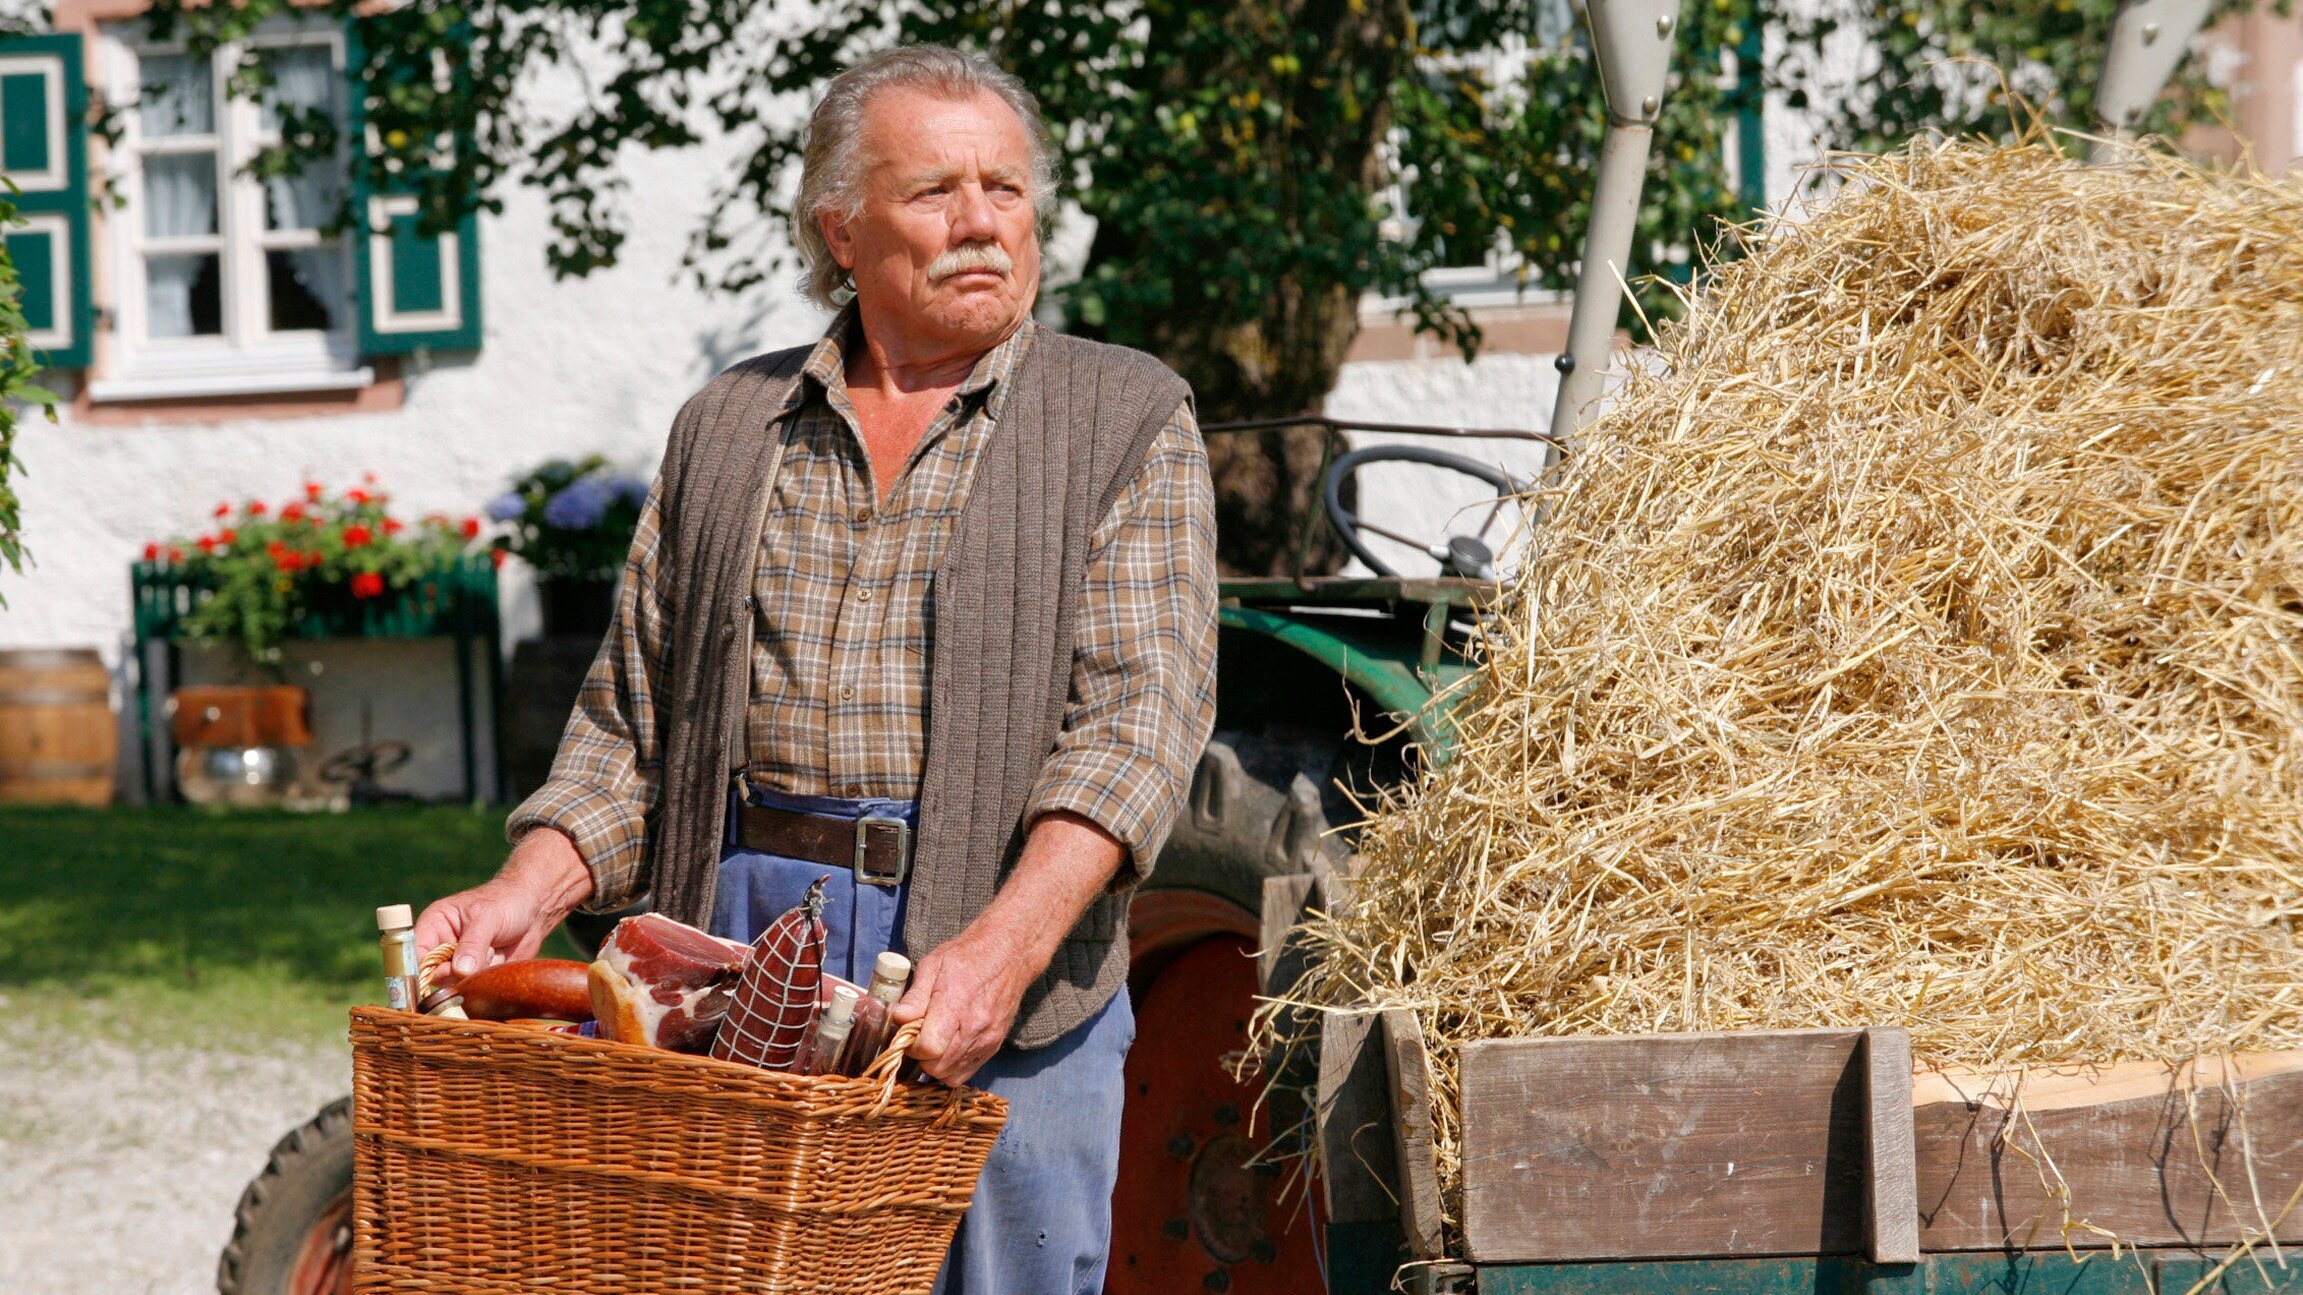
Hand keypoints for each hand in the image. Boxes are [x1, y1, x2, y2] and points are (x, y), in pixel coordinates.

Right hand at [414, 827, 595, 983]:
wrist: (535, 910)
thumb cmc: (506, 903)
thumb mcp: (487, 918)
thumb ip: (473, 944)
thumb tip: (459, 971)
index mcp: (434, 925)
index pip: (415, 954)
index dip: (422, 969)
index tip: (441, 975)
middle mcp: (441, 946)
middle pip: (434, 975)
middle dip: (459, 971)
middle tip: (484, 952)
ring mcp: (457, 963)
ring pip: (456, 984)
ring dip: (478, 973)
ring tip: (493, 950)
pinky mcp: (475, 975)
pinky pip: (475, 987)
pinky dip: (489, 978)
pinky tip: (500, 959)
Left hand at [889, 929, 1036, 1085]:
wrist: (1008, 956)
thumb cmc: (966, 957)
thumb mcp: (933, 965)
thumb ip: (915, 995)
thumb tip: (898, 1018)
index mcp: (955, 1005)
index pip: (928, 1048)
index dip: (912, 1046)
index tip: (909, 1033)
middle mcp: (974, 1028)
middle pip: (937, 1066)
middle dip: (921, 1057)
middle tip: (919, 1037)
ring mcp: (986, 1040)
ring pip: (950, 1075)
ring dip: (936, 1064)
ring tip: (934, 1042)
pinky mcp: (994, 1046)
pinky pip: (967, 1073)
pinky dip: (952, 1067)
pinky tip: (949, 1048)